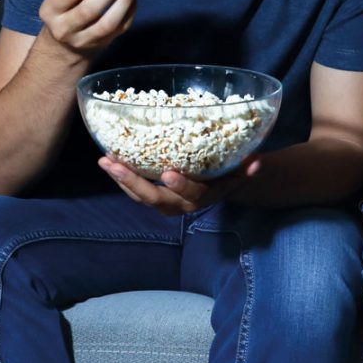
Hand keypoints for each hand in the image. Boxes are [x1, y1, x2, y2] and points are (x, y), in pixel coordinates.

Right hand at [37, 0, 136, 62]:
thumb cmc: (68, 8)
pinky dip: (129, 11)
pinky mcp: (101, 45)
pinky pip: (119, 29)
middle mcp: (64, 29)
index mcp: (51, 10)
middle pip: (89, 10)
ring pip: (107, 24)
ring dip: (123, 2)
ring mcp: (83, 41)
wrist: (65, 45)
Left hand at [97, 154, 259, 215]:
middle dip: (132, 182)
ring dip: (120, 179)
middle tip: (114, 164)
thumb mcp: (243, 170)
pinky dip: (121, 176)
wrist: (223, 183)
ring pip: (140, 195)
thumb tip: (257, 162)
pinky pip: (135, 189)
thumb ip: (248, 168)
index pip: (191, 194)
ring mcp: (166, 201)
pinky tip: (109, 158)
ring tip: (105, 160)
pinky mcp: (155, 194)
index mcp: (204, 196)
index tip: (168, 174)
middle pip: (154, 198)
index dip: (181, 186)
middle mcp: (182, 203)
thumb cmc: (233, 171)